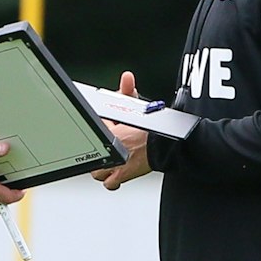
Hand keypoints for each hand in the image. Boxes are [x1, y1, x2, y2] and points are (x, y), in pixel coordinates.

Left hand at [93, 71, 151, 189]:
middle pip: (93, 154)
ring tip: (110, 162)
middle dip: (99, 152)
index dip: (99, 132)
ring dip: (103, 168)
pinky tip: (116, 175)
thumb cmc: (154, 128)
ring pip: (97, 171)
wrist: (167, 145)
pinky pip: (109, 183)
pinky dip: (112, 181)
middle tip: (107, 149)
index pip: (93, 131)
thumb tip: (127, 77)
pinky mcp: (122, 175)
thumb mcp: (137, 106)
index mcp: (109, 131)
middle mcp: (108, 148)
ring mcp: (114, 163)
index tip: (106, 131)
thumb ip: (127, 91)